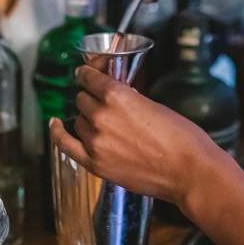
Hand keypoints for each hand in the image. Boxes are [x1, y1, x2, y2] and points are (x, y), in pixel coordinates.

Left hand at [49, 65, 221, 207]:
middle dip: (91, 97)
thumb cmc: (180, 137)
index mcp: (118, 96)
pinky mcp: (95, 164)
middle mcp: (101, 116)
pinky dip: (57, 133)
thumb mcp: (153, 103)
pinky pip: (65, 144)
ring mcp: (95, 142)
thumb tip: (114, 97)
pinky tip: (55, 124)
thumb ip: (127, 99)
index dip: (88, 74)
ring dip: (86, 117)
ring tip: (101, 121)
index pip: (90, 78)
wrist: (188, 171)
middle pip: (82, 99)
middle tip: (102, 101)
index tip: (86, 73)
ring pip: (77, 119)